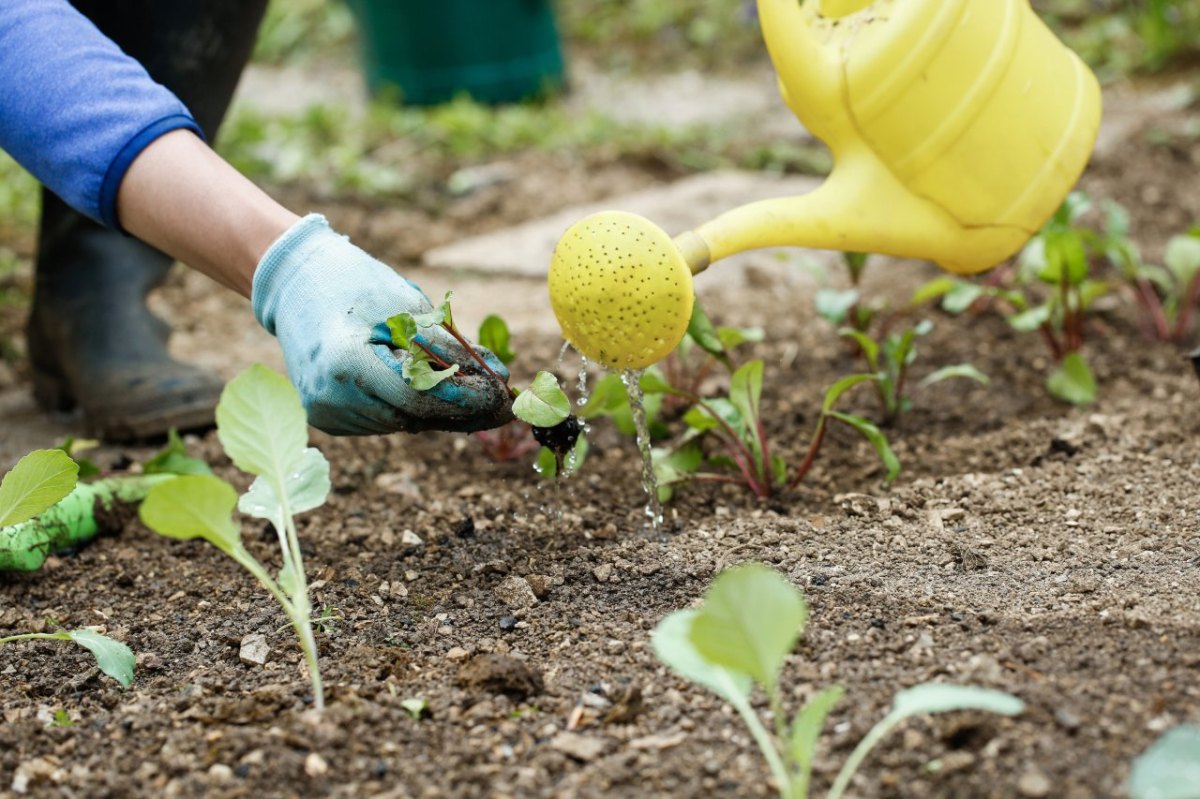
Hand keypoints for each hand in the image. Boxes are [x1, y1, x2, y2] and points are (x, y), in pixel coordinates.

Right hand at [252, 215, 511, 435]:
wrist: (295, 283)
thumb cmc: (355, 285)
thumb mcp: (408, 307)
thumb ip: (451, 348)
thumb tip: (499, 378)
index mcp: (345, 363)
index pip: (419, 397)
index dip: (466, 400)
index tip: (505, 398)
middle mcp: (330, 397)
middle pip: (413, 416)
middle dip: (462, 410)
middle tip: (505, 406)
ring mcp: (326, 413)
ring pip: (402, 422)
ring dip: (439, 410)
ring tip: (472, 393)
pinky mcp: (328, 419)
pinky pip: (384, 420)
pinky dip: (411, 408)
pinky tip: (430, 391)